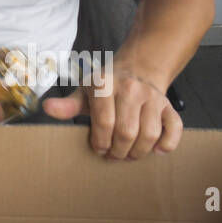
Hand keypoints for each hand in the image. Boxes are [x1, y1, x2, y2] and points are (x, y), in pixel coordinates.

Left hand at [42, 63, 181, 159]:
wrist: (139, 67)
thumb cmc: (107, 85)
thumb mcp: (85, 90)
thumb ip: (68, 104)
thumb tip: (47, 108)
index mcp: (106, 84)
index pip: (104, 122)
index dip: (100, 142)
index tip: (99, 148)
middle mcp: (131, 89)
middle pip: (126, 132)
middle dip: (118, 151)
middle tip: (113, 155)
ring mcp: (152, 97)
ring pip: (149, 134)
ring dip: (139, 152)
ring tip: (128, 154)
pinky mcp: (169, 106)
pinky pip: (174, 129)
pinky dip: (167, 144)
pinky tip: (156, 150)